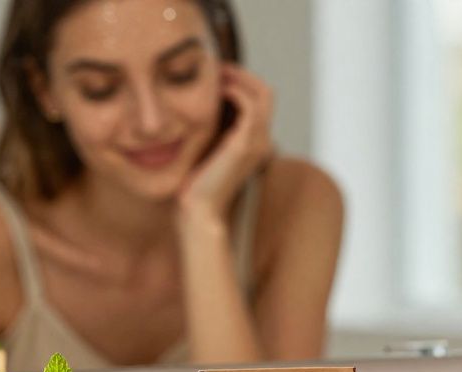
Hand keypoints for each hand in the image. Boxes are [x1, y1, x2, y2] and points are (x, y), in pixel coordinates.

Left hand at [177, 63, 274, 223]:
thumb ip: (210, 130)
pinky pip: (250, 104)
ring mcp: (258, 142)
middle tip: (215, 70)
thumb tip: (199, 108)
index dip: (240, 82)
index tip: (215, 77)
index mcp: (255, 142)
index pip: (260, 101)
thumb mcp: (205, 150)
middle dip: (241, 75)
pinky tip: (214, 91)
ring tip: (215, 75)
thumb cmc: (196, 186)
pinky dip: (234, 90)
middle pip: (266, 92)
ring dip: (238, 78)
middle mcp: (263, 141)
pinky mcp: (245, 144)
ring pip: (263, 94)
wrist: (199, 211)